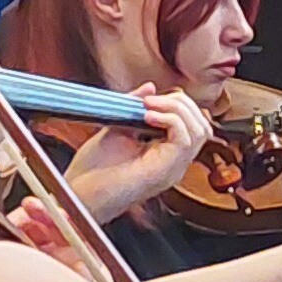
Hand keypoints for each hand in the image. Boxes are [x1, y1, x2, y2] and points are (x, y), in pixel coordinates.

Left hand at [85, 87, 208, 217]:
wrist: (79, 194)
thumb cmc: (92, 170)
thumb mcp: (116, 127)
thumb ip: (134, 107)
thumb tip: (150, 86)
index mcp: (166, 153)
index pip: (194, 123)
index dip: (177, 104)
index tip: (149, 98)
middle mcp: (175, 162)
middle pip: (202, 124)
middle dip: (180, 103)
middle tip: (151, 100)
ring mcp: (173, 168)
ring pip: (200, 130)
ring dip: (177, 109)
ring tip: (150, 107)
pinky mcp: (166, 171)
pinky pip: (186, 139)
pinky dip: (170, 120)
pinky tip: (147, 117)